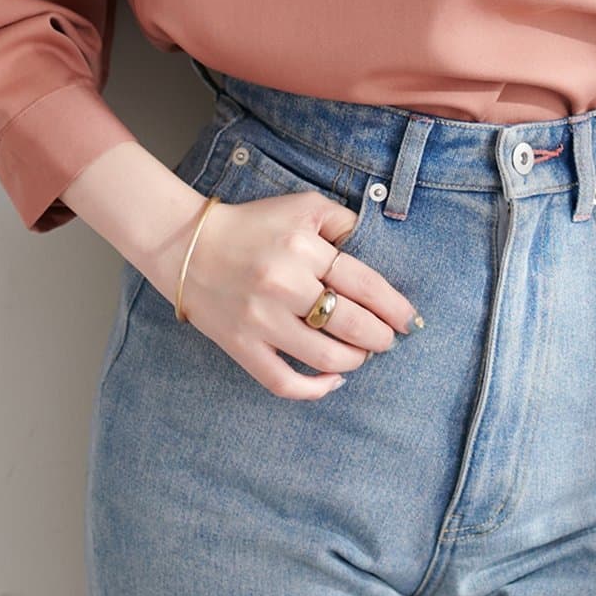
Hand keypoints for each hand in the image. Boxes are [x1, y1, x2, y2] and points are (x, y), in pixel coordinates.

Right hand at [152, 187, 419, 400]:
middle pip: (351, 324)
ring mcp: (261, 320)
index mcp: (302, 249)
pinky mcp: (241, 346)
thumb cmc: (253, 225)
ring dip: (355, 360)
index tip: (408, 320)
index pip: (366, 286)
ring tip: (361, 354)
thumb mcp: (302, 206)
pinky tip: (332, 381)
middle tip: (387, 339)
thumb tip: (375, 251)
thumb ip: (342, 222)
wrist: (187, 246)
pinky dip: (314, 389)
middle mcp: (284, 285)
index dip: (395, 308)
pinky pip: (283, 381)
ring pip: (325, 357)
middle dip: (380, 337)